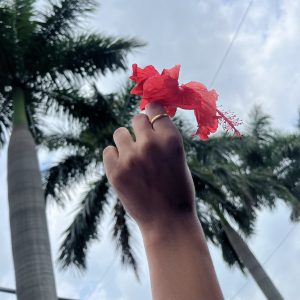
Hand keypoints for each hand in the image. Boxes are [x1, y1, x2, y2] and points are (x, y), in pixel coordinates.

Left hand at [103, 102, 195, 228]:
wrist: (168, 221)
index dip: (152, 113)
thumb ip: (163, 139)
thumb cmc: (177, 190)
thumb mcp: (178, 159)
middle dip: (140, 129)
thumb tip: (149, 119)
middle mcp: (150, 144)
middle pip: (137, 119)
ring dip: (126, 143)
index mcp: (171, 139)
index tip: (150, 118)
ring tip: (133, 160)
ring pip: (120, 133)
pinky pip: (108, 150)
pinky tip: (125, 170)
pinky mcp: (115, 171)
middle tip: (143, 144)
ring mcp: (131, 157)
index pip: (155, 109)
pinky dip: (115, 157)